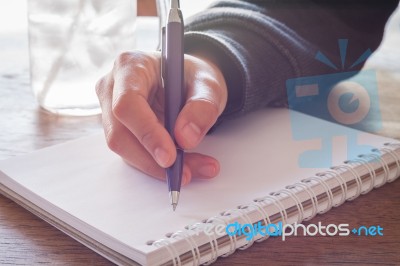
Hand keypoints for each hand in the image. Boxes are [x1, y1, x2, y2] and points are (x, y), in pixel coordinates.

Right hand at [96, 51, 227, 184]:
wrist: (189, 81)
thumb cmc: (193, 77)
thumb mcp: (209, 85)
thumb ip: (203, 107)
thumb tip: (186, 138)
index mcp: (131, 66)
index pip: (127, 104)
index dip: (146, 133)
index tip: (170, 157)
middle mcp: (113, 87)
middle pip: (119, 132)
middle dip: (152, 159)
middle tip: (184, 173)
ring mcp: (111, 110)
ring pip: (124, 148)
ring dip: (157, 167)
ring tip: (193, 169)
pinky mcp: (120, 129)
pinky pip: (133, 154)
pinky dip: (157, 165)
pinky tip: (183, 166)